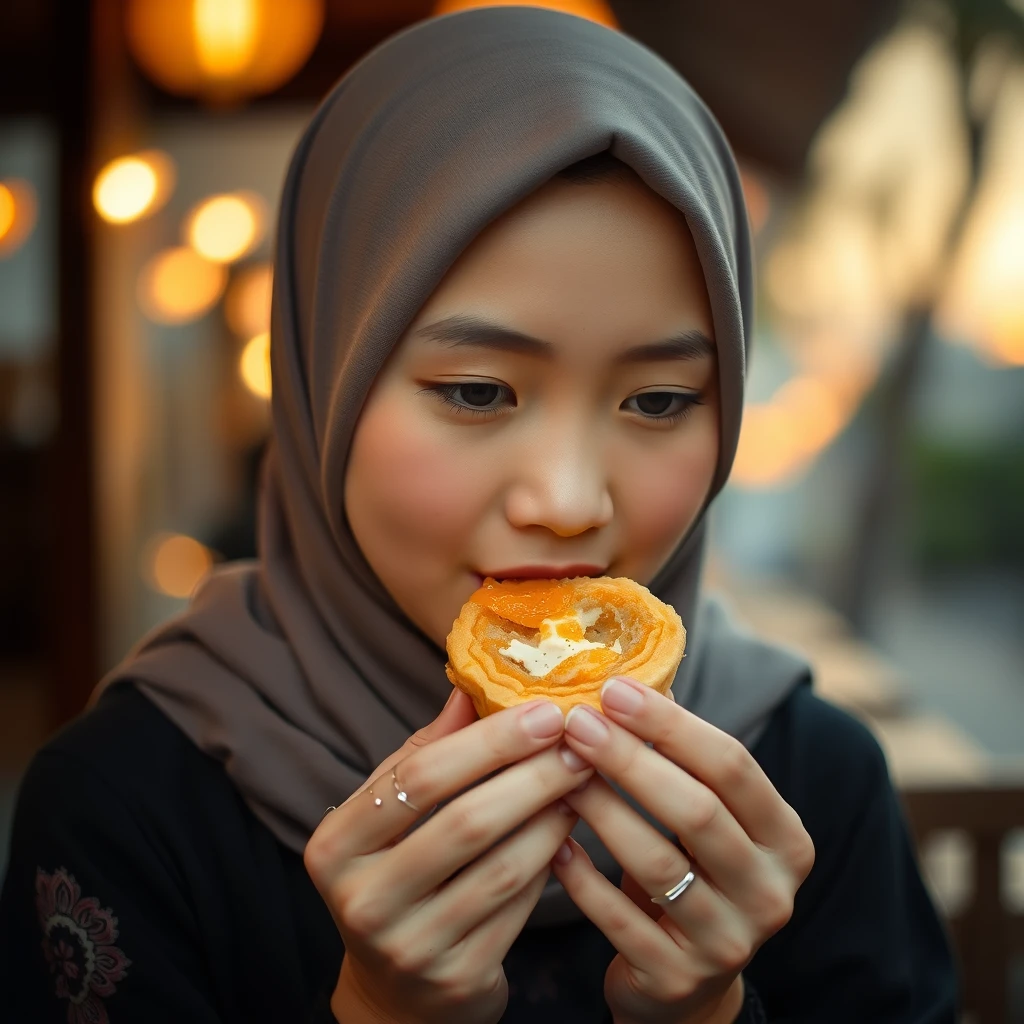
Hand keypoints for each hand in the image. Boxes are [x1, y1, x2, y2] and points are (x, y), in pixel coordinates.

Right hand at [303, 689, 593, 1023]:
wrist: (395, 992)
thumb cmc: (395, 876)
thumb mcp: (390, 815)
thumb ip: (427, 751)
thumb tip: (470, 684)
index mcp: (336, 845)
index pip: (420, 777)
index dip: (490, 740)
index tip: (545, 711)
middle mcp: (364, 900)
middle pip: (465, 821)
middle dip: (533, 773)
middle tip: (581, 740)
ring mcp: (410, 947)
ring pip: (502, 867)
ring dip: (552, 815)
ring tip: (583, 778)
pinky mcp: (457, 979)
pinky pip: (519, 908)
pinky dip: (551, 861)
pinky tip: (570, 828)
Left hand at [551, 676, 814, 1023]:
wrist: (684, 983)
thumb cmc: (689, 872)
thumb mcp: (702, 816)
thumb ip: (680, 757)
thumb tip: (629, 675)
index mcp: (784, 838)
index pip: (732, 765)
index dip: (671, 725)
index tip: (614, 690)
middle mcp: (770, 892)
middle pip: (697, 811)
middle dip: (630, 760)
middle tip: (577, 724)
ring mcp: (729, 941)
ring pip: (656, 862)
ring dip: (601, 809)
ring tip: (557, 773)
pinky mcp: (678, 979)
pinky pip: (620, 920)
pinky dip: (582, 879)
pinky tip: (553, 844)